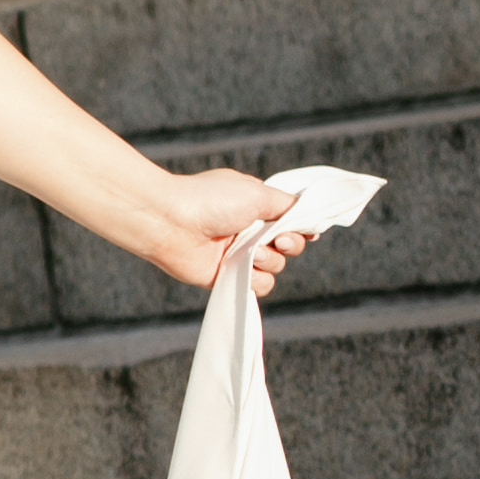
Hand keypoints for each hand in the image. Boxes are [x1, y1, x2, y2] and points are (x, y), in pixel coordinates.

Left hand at [135, 169, 314, 299]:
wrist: (170, 222)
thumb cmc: (210, 201)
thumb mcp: (258, 193)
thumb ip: (288, 205)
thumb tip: (309, 213)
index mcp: (256, 206)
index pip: (291, 221)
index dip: (301, 227)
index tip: (304, 229)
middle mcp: (249, 230)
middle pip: (290, 246)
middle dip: (290, 244)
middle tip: (278, 240)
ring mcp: (238, 253)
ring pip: (276, 267)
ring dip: (269, 261)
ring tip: (249, 252)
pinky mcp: (226, 275)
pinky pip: (257, 285)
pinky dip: (254, 279)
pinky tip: (242, 268)